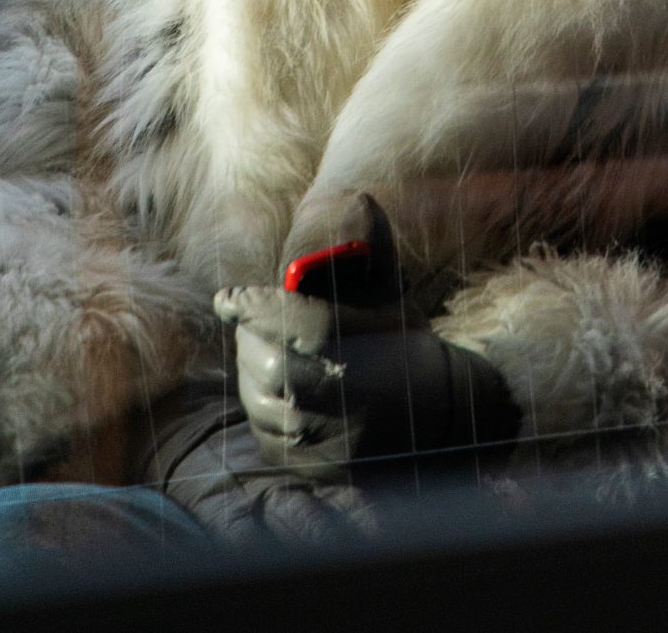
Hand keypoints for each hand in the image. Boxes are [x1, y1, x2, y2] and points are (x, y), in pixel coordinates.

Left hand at [216, 202, 520, 480]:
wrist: (439, 415)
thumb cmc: (404, 340)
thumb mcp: (394, 293)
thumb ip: (371, 248)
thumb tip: (358, 198)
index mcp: (376, 354)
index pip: (305, 327)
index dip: (260, 308)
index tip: (229, 297)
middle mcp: (353, 405)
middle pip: (276, 369)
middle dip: (250, 337)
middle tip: (244, 315)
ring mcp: (333, 444)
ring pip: (264, 404)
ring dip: (250, 369)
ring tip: (258, 344)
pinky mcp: (316, 469)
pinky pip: (266, 433)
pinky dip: (257, 402)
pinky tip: (269, 381)